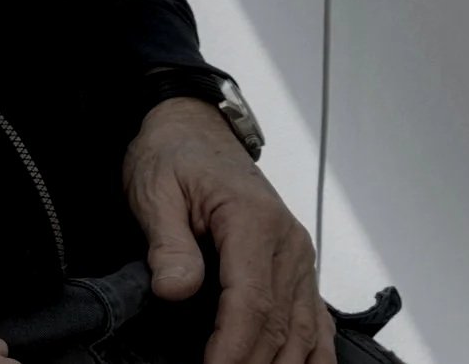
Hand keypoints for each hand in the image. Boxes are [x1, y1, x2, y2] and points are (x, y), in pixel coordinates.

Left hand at [122, 98, 336, 363]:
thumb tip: (174, 289)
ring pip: (302, 330)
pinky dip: (311, 353)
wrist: (193, 128)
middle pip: (279, 324)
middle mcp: (289, 243)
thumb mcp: (154, 189)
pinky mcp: (297, 266)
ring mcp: (299, 256)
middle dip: (252, 362)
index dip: (232, 345)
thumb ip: (168, 242)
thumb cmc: (174, 155)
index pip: (250, 301)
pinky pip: (314, 319)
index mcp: (254, 221)